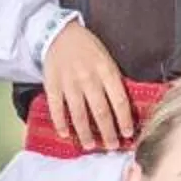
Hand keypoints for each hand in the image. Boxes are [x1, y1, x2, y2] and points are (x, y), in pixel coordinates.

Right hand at [42, 22, 134, 150]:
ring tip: (90, 146)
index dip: (124, 120)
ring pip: (78, 114)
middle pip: (100, 111)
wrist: (60, 33)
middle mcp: (89, 78)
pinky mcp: (52, 85)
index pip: (119, 100)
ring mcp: (69, 83)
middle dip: (107, 132)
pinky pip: (56, 108)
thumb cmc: (88, 48)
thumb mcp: (108, 60)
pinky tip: (65, 135)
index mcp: (106, 71)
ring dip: (85, 133)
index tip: (128, 134)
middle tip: (112, 147)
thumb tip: (124, 107)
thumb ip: (114, 81)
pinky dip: (60, 123)